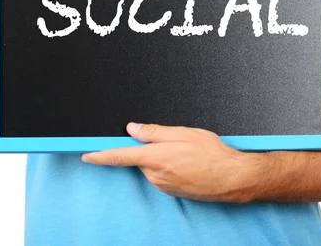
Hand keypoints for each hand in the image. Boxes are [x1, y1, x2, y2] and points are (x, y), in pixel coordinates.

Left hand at [82, 123, 265, 202]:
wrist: (233, 178)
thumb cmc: (212, 153)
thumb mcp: (183, 133)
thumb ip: (154, 131)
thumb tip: (132, 128)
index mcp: (154, 157)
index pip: (118, 156)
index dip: (100, 155)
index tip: (86, 155)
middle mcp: (155, 175)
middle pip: (139, 158)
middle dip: (149, 148)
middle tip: (173, 141)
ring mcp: (163, 186)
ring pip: (152, 166)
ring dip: (162, 158)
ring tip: (187, 153)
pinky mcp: (171, 192)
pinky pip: (162, 176)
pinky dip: (170, 167)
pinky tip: (189, 163)